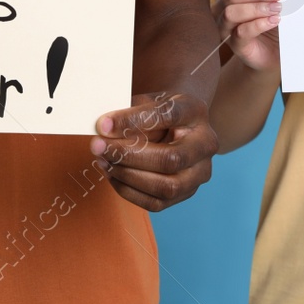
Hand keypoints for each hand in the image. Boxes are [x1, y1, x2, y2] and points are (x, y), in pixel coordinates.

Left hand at [90, 92, 216, 211]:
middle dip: (128, 155)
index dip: (132, 120)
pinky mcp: (186, 193)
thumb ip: (130, 113)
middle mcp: (205, 144)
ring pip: (166, 186)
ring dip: (127, 176)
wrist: (179, 125)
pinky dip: (128, 191)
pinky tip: (112, 175)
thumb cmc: (159, 112)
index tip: (103, 124)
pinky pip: (156, 203)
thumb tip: (105, 130)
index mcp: (195, 112)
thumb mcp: (148, 101)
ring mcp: (199, 173)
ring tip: (103, 162)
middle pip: (171, 158)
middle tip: (98, 147)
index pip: (167, 115)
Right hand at [212, 0, 282, 72]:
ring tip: (277, 8)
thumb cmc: (270, 24)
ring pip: (232, 12)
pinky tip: (274, 20)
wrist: (273, 52)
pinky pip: (241, 32)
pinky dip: (259, 24)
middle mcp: (221, 9)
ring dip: (257, 8)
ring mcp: (225, 28)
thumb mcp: (272, 3)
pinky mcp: (235, 45)